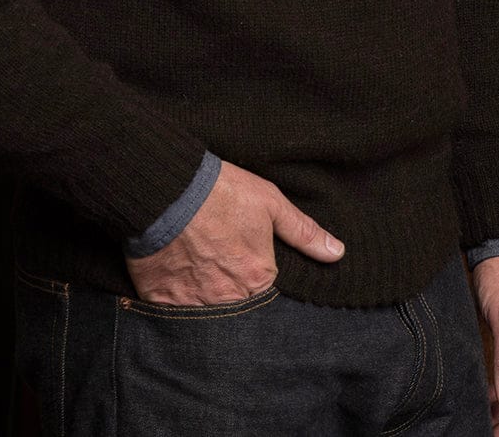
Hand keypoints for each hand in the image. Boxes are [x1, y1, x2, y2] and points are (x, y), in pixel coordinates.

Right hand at [125, 160, 344, 304]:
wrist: (166, 186)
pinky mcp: (161, 300)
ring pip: (205, 311)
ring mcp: (194, 303)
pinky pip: (172, 310)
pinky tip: (175, 273)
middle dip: (231, 289)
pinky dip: (174, 296)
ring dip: (204, 295)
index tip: (243, 257)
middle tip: (219, 260)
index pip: (265, 292)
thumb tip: (337, 253)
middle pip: (236, 305)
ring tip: (197, 266)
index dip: (255, 274)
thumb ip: (303, 232)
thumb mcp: (269, 202)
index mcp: (258, 278)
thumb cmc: (221, 191)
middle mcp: (229, 299)